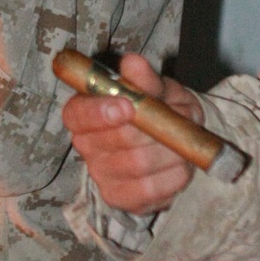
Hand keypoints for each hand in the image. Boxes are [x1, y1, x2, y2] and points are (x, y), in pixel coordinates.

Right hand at [62, 54, 203, 215]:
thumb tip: (132, 63)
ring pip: (137, 164)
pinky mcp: (119, 197)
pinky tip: (178, 165)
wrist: (174, 139)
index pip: (78, 114)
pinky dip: (172, 177)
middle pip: (116, 140)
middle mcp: (85, 144)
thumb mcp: (157, 88)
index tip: (126, 106)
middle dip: (152, 129)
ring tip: (181, 142)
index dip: (100, 112)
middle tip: (174, 120)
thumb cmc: (159, 107)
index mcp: (83, 112)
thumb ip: (145, 78)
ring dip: (169, 152)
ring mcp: (100, 174)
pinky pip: (149, 190)